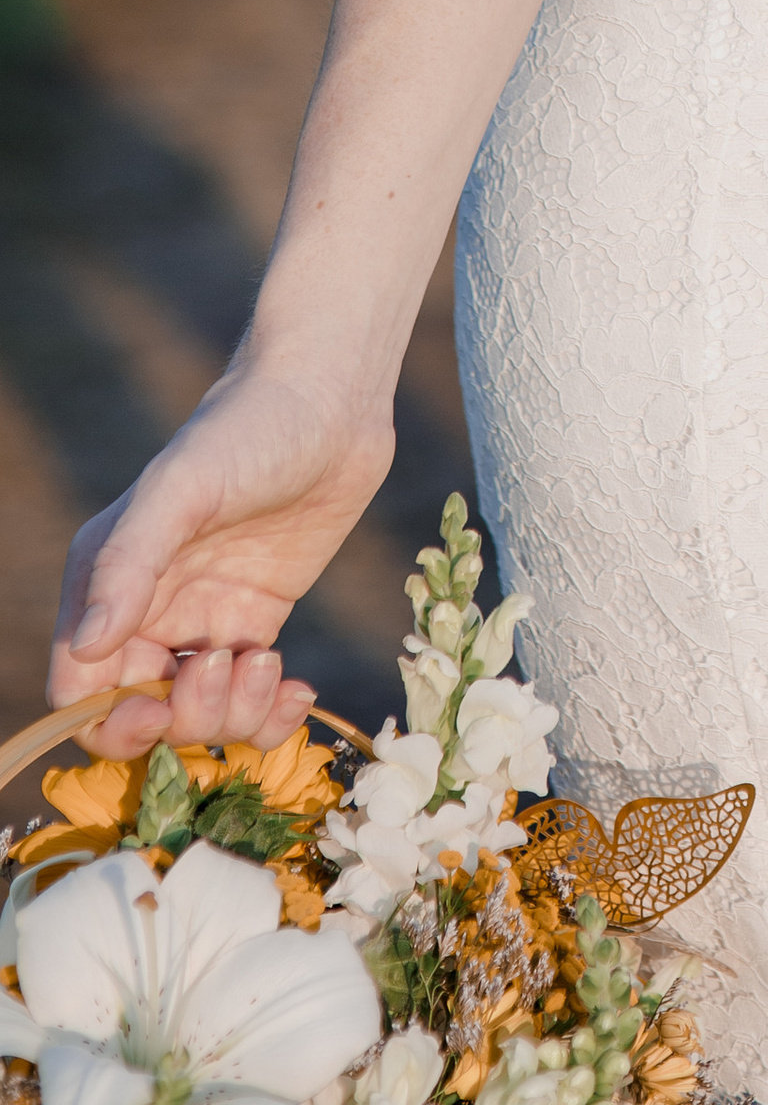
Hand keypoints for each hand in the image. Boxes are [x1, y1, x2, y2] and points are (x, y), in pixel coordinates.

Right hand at [49, 354, 395, 758]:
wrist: (331, 399)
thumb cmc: (247, 429)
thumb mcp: (182, 490)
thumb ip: (129, 564)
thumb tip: (87, 643)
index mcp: (107, 581)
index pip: (81, 691)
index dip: (113, 722)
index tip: (160, 712)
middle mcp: (148, 608)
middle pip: (143, 715)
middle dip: (185, 718)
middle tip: (230, 665)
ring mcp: (204, 616)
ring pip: (199, 715)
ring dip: (234, 715)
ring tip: (270, 664)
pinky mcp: (256, 616)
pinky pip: (249, 697)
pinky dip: (270, 714)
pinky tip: (299, 692)